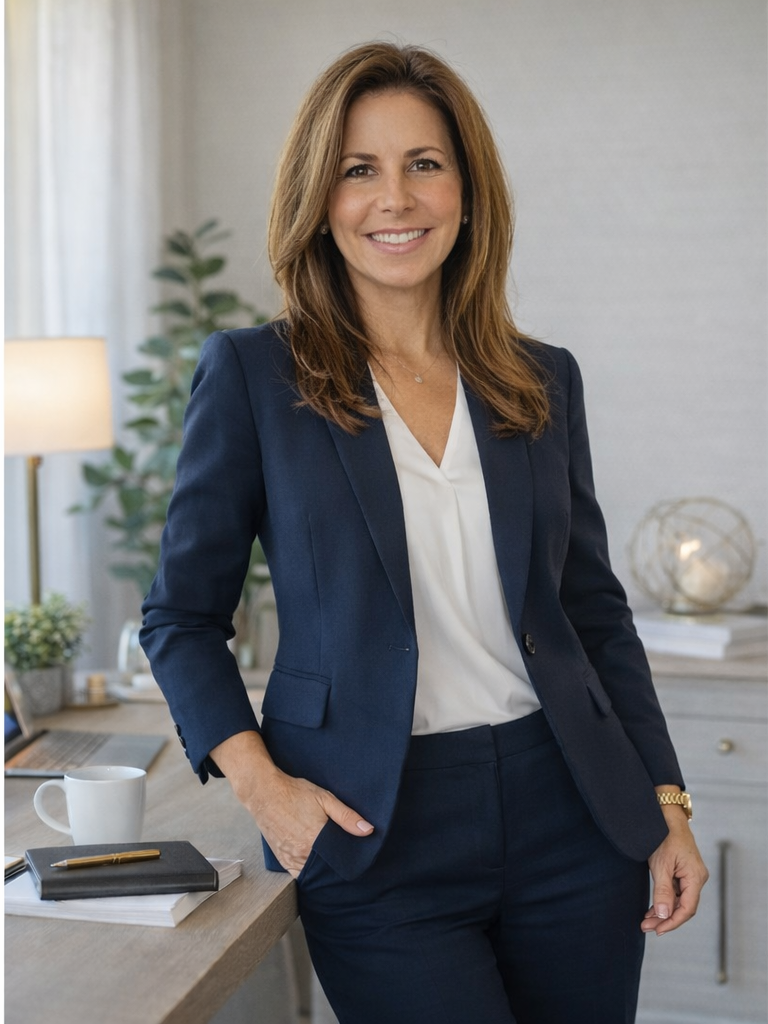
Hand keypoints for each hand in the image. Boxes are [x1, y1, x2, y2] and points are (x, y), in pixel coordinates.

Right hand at [209, 730, 372, 877]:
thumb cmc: (294, 793)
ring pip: (312, 874)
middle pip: (326, 869)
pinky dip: (307, 872)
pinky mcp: (281, 859)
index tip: (357, 859)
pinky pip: (298, 874)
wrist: (264, 793)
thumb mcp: (324, 799)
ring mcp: (290, 859)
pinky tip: (314, 863)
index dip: (350, 860)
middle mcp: (302, 854)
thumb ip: (347, 816)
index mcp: (315, 840)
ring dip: (322, 870)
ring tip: (330, 861)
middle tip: (343, 858)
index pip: (340, 861)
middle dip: (336, 866)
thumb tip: (368, 830)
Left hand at [643, 804, 707, 935]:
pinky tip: (653, 909)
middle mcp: (697, 878)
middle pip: (683, 907)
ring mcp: (690, 875)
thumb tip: (665, 915)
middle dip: (665, 919)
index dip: (673, 922)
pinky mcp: (683, 871)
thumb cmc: (664, 836)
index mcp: (696, 877)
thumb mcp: (661, 865)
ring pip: (679, 900)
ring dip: (664, 911)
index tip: (658, 930)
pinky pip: (676, 892)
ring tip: (646, 921)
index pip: (687, 908)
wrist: (666, 816)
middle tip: (647, 927)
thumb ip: (663, 891)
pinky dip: (665, 901)